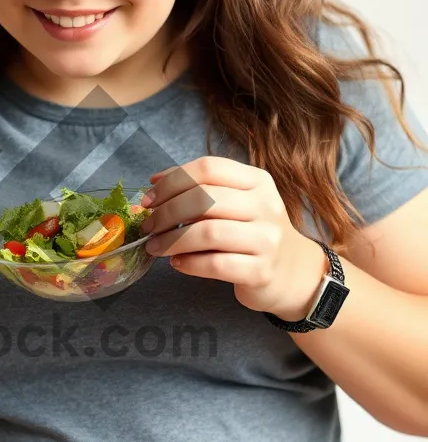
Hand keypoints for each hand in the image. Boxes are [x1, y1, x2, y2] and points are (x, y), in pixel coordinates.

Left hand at [141, 156, 328, 318]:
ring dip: (172, 240)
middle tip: (148, 226)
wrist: (293, 273)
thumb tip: (153, 182)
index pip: (208, 168)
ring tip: (155, 247)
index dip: (172, 181)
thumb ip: (199, 190)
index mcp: (258, 181)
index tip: (149, 198)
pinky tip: (177, 263)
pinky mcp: (261, 271)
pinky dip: (189, 263)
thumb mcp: (236, 203)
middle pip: (204, 198)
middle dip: (167, 212)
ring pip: (208, 232)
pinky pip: (215, 264)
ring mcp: (267, 239)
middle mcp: (266, 205)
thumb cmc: (253, 233)